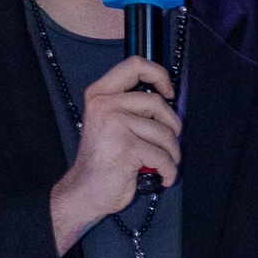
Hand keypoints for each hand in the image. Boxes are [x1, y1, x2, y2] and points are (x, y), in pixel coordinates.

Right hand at [49, 55, 180, 255]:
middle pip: (157, 103)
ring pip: (164, 132)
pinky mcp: (126, 147)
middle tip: (169, 142)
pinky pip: (163, 156)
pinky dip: (169, 170)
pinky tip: (163, 176)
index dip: (159, 74)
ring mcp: (114, 125)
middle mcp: (105, 105)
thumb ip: (130, 106)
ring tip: (165, 163)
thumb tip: (168, 100)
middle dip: (172, 126)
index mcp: (100, 94)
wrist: (84, 191)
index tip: (169, 91)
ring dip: (172, 153)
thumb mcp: (109, 122)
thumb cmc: (102, 159)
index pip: (135, 65)